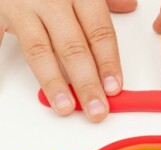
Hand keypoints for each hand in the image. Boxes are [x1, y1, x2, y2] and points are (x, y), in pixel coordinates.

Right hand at [0, 0, 136, 121]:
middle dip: (87, 83)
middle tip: (96, 110)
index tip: (114, 89)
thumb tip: (129, 6)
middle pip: (74, 48)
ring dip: (53, 83)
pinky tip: (2, 87)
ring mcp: (21, 4)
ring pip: (40, 50)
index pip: (100, 33)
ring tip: (65, 107)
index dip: (108, 63)